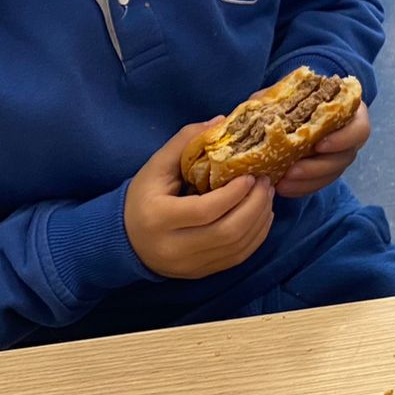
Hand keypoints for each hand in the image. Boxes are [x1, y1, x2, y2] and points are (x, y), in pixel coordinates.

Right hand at [124, 120, 277, 279]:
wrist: (126, 240)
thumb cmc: (143, 198)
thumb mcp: (156, 167)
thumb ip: (185, 142)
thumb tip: (221, 121)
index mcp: (159, 218)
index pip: (205, 210)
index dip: (234, 194)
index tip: (250, 175)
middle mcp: (174, 247)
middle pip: (227, 232)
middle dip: (255, 206)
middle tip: (266, 183)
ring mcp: (190, 265)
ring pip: (237, 247)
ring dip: (260, 219)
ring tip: (267, 195)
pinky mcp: (202, 273)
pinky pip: (238, 257)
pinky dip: (257, 236)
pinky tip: (262, 215)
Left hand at [274, 99, 369, 197]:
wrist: (289, 111)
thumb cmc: (293, 97)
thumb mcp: (286, 93)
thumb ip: (279, 98)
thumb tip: (261, 105)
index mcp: (350, 113)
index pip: (359, 128)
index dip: (343, 139)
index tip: (319, 145)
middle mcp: (350, 137)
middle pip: (345, 158)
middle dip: (318, 167)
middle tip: (292, 171)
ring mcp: (339, 156)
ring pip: (332, 174)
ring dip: (307, 181)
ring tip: (282, 183)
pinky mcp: (326, 171)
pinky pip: (319, 184)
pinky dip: (301, 188)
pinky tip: (282, 188)